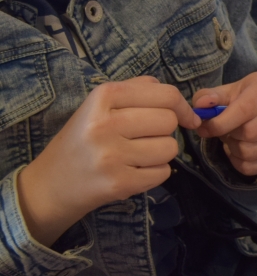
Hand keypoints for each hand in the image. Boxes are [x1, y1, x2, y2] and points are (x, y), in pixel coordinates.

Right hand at [15, 76, 199, 245]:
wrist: (50, 184)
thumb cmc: (83, 139)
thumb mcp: (99, 106)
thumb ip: (135, 91)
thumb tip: (178, 99)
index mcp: (103, 96)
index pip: (165, 94)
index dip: (183, 107)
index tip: (187, 117)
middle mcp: (105, 123)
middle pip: (169, 121)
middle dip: (165, 130)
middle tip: (144, 138)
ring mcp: (111, 155)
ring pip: (170, 148)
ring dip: (161, 153)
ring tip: (136, 155)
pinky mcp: (119, 183)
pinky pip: (163, 172)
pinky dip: (155, 173)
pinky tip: (133, 171)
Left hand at [193, 71, 256, 175]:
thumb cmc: (244, 98)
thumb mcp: (227, 91)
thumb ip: (209, 96)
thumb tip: (201, 105)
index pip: (246, 109)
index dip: (222, 122)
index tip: (206, 129)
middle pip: (252, 132)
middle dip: (230, 136)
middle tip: (225, 131)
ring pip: (253, 152)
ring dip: (234, 149)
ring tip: (233, 139)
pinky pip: (255, 167)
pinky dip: (240, 162)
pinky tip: (240, 150)